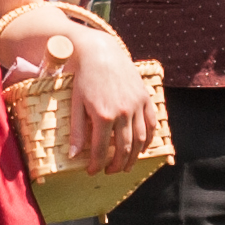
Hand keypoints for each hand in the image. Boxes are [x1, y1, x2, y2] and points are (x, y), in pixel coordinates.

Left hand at [59, 28, 153, 169]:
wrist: (101, 52)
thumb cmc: (85, 78)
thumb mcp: (76, 104)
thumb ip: (76, 131)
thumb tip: (73, 156)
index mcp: (103, 115)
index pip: (101, 150)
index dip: (96, 164)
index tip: (93, 171)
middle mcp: (123, 112)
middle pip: (123, 148)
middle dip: (116, 165)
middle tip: (110, 171)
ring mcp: (136, 105)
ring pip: (139, 140)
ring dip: (133, 157)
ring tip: (126, 166)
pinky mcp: (145, 98)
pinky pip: (151, 124)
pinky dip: (148, 139)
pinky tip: (141, 148)